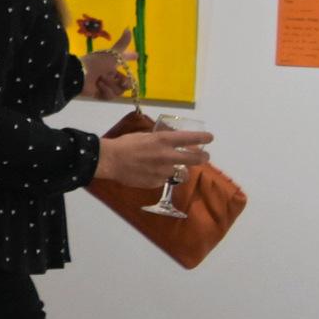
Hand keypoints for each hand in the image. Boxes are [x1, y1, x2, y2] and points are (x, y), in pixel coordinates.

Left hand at [81, 30, 135, 99]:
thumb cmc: (97, 63)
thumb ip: (122, 44)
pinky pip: (110, 96)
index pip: (124, 59)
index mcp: (111, 62)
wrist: (80, 75)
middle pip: (126, 82)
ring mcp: (104, 84)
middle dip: (123, 81)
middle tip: (121, 80)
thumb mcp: (112, 54)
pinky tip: (98, 87)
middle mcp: (109, 73)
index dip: (129, 57)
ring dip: (110, 84)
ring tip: (100, 80)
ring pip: (119, 90)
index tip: (136, 56)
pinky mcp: (99, 94)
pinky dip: (105, 91)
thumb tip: (128, 28)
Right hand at [95, 126, 212, 188]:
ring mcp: (163, 171)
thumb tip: (170, 142)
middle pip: (195, 159)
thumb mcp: (144, 136)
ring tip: (171, 167)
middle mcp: (167, 156)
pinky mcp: (156, 182)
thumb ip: (160, 140)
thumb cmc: (124, 144)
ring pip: (180, 172)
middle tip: (203, 157)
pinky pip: (164, 179)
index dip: (204, 138)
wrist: (109, 161)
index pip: (191, 138)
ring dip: (179, 169)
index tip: (210, 138)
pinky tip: (151, 173)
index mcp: (163, 140)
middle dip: (202, 157)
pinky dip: (162, 176)